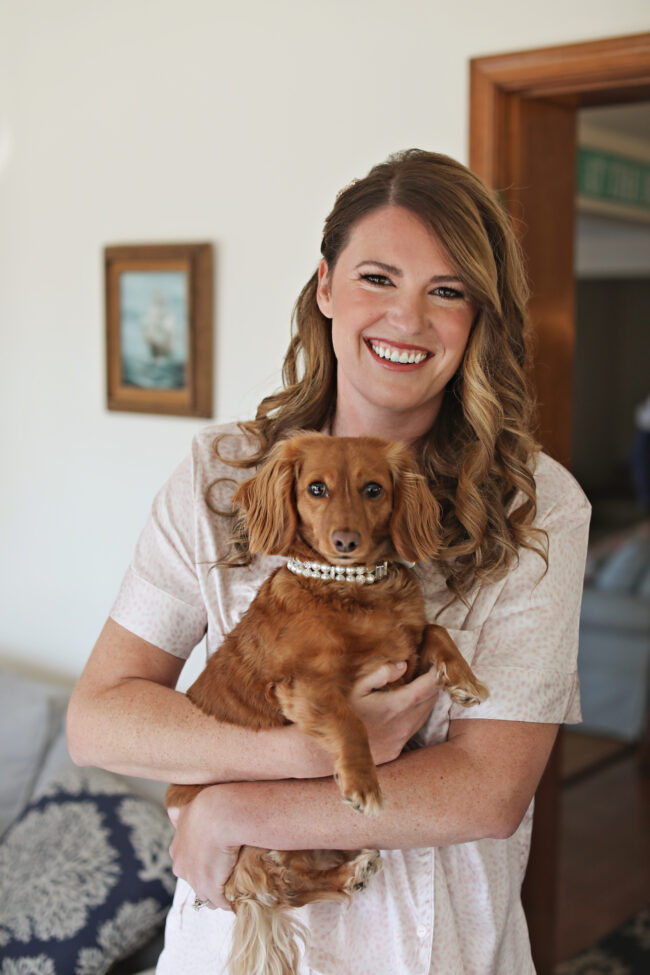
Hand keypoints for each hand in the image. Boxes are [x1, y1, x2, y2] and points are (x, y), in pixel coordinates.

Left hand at [168, 787, 239, 910]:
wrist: (218, 816)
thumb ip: (177, 815)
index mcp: (177, 853)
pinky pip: (221, 903)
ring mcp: (195, 882)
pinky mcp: (211, 890)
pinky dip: (229, 901)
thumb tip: (173, 813)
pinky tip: (239, 895)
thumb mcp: (185, 809)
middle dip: (209, 882)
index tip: (215, 862)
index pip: (187, 867)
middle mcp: (182, 869)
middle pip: (196, 883)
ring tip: (233, 889)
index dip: (201, 866)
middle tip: (225, 874)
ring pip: (206, 897)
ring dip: (218, 895)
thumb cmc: (206, 809)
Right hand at [349, 661, 439, 763]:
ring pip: (426, 712)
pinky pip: (416, 725)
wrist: (333, 749)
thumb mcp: (355, 687)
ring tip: (411, 682)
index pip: (431, 685)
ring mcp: (403, 737)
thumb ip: (380, 673)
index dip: (437, 670)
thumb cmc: (341, 713)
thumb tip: (403, 665)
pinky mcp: (398, 747)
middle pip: (432, 697)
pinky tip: (400, 703)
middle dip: (431, 680)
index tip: (434, 657)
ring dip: (424, 696)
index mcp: (398, 705)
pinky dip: (415, 711)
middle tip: (422, 666)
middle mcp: (406, 722)